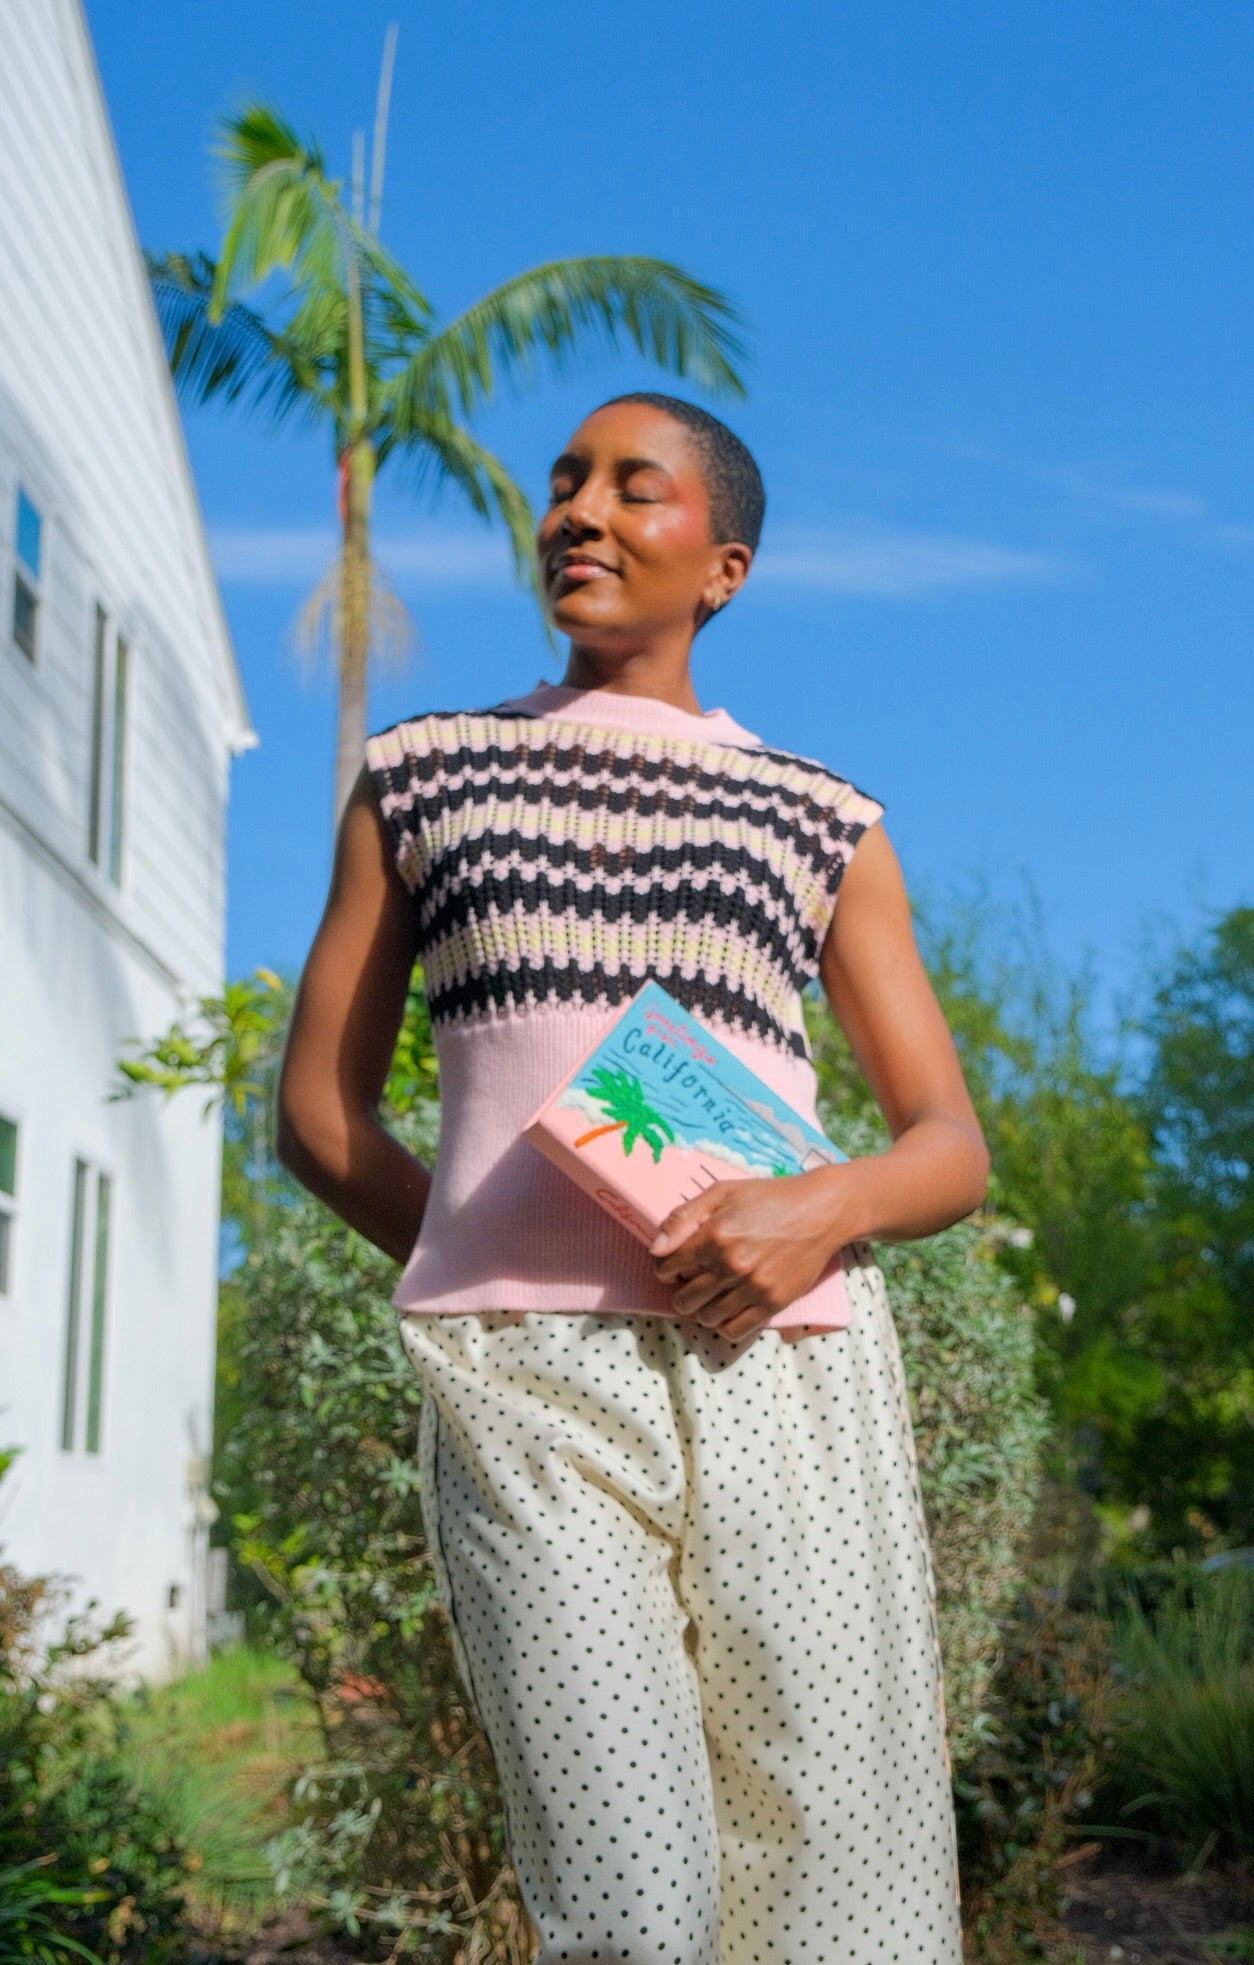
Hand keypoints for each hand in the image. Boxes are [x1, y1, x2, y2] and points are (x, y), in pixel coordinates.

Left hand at [650, 1168, 860, 1341]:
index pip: (666, 1268)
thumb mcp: (722, 1192)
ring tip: (711, 1295)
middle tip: (692, 1282)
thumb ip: (683, 1217)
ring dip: (702, 1309)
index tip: (673, 1266)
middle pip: (684, 1299)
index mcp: (714, 1235)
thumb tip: (656, 1248)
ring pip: (707, 1318)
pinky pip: (735, 1330)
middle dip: (681, 1292)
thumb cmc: (769, 1197)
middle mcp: (731, 1265)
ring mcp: (754, 1287)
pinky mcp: (773, 1302)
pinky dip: (724, 1325)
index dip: (664, 1268)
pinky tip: (728, 1309)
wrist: (820, 1211)